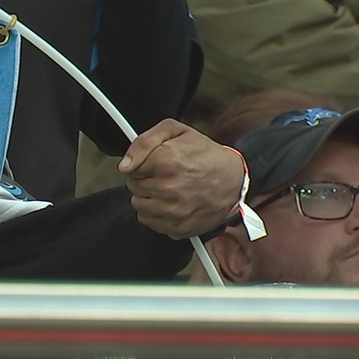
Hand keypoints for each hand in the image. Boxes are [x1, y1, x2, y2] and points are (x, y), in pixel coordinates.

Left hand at [119, 119, 243, 238]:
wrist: (234, 179)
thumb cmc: (204, 154)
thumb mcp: (174, 131)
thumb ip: (143, 142)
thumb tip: (125, 165)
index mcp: (167, 162)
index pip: (129, 168)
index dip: (140, 163)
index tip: (154, 162)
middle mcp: (170, 189)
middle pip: (133, 186)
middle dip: (144, 179)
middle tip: (163, 174)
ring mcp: (175, 211)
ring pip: (138, 204)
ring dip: (148, 196)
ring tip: (167, 188)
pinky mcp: (178, 227)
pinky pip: (148, 221)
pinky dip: (155, 212)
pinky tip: (170, 202)